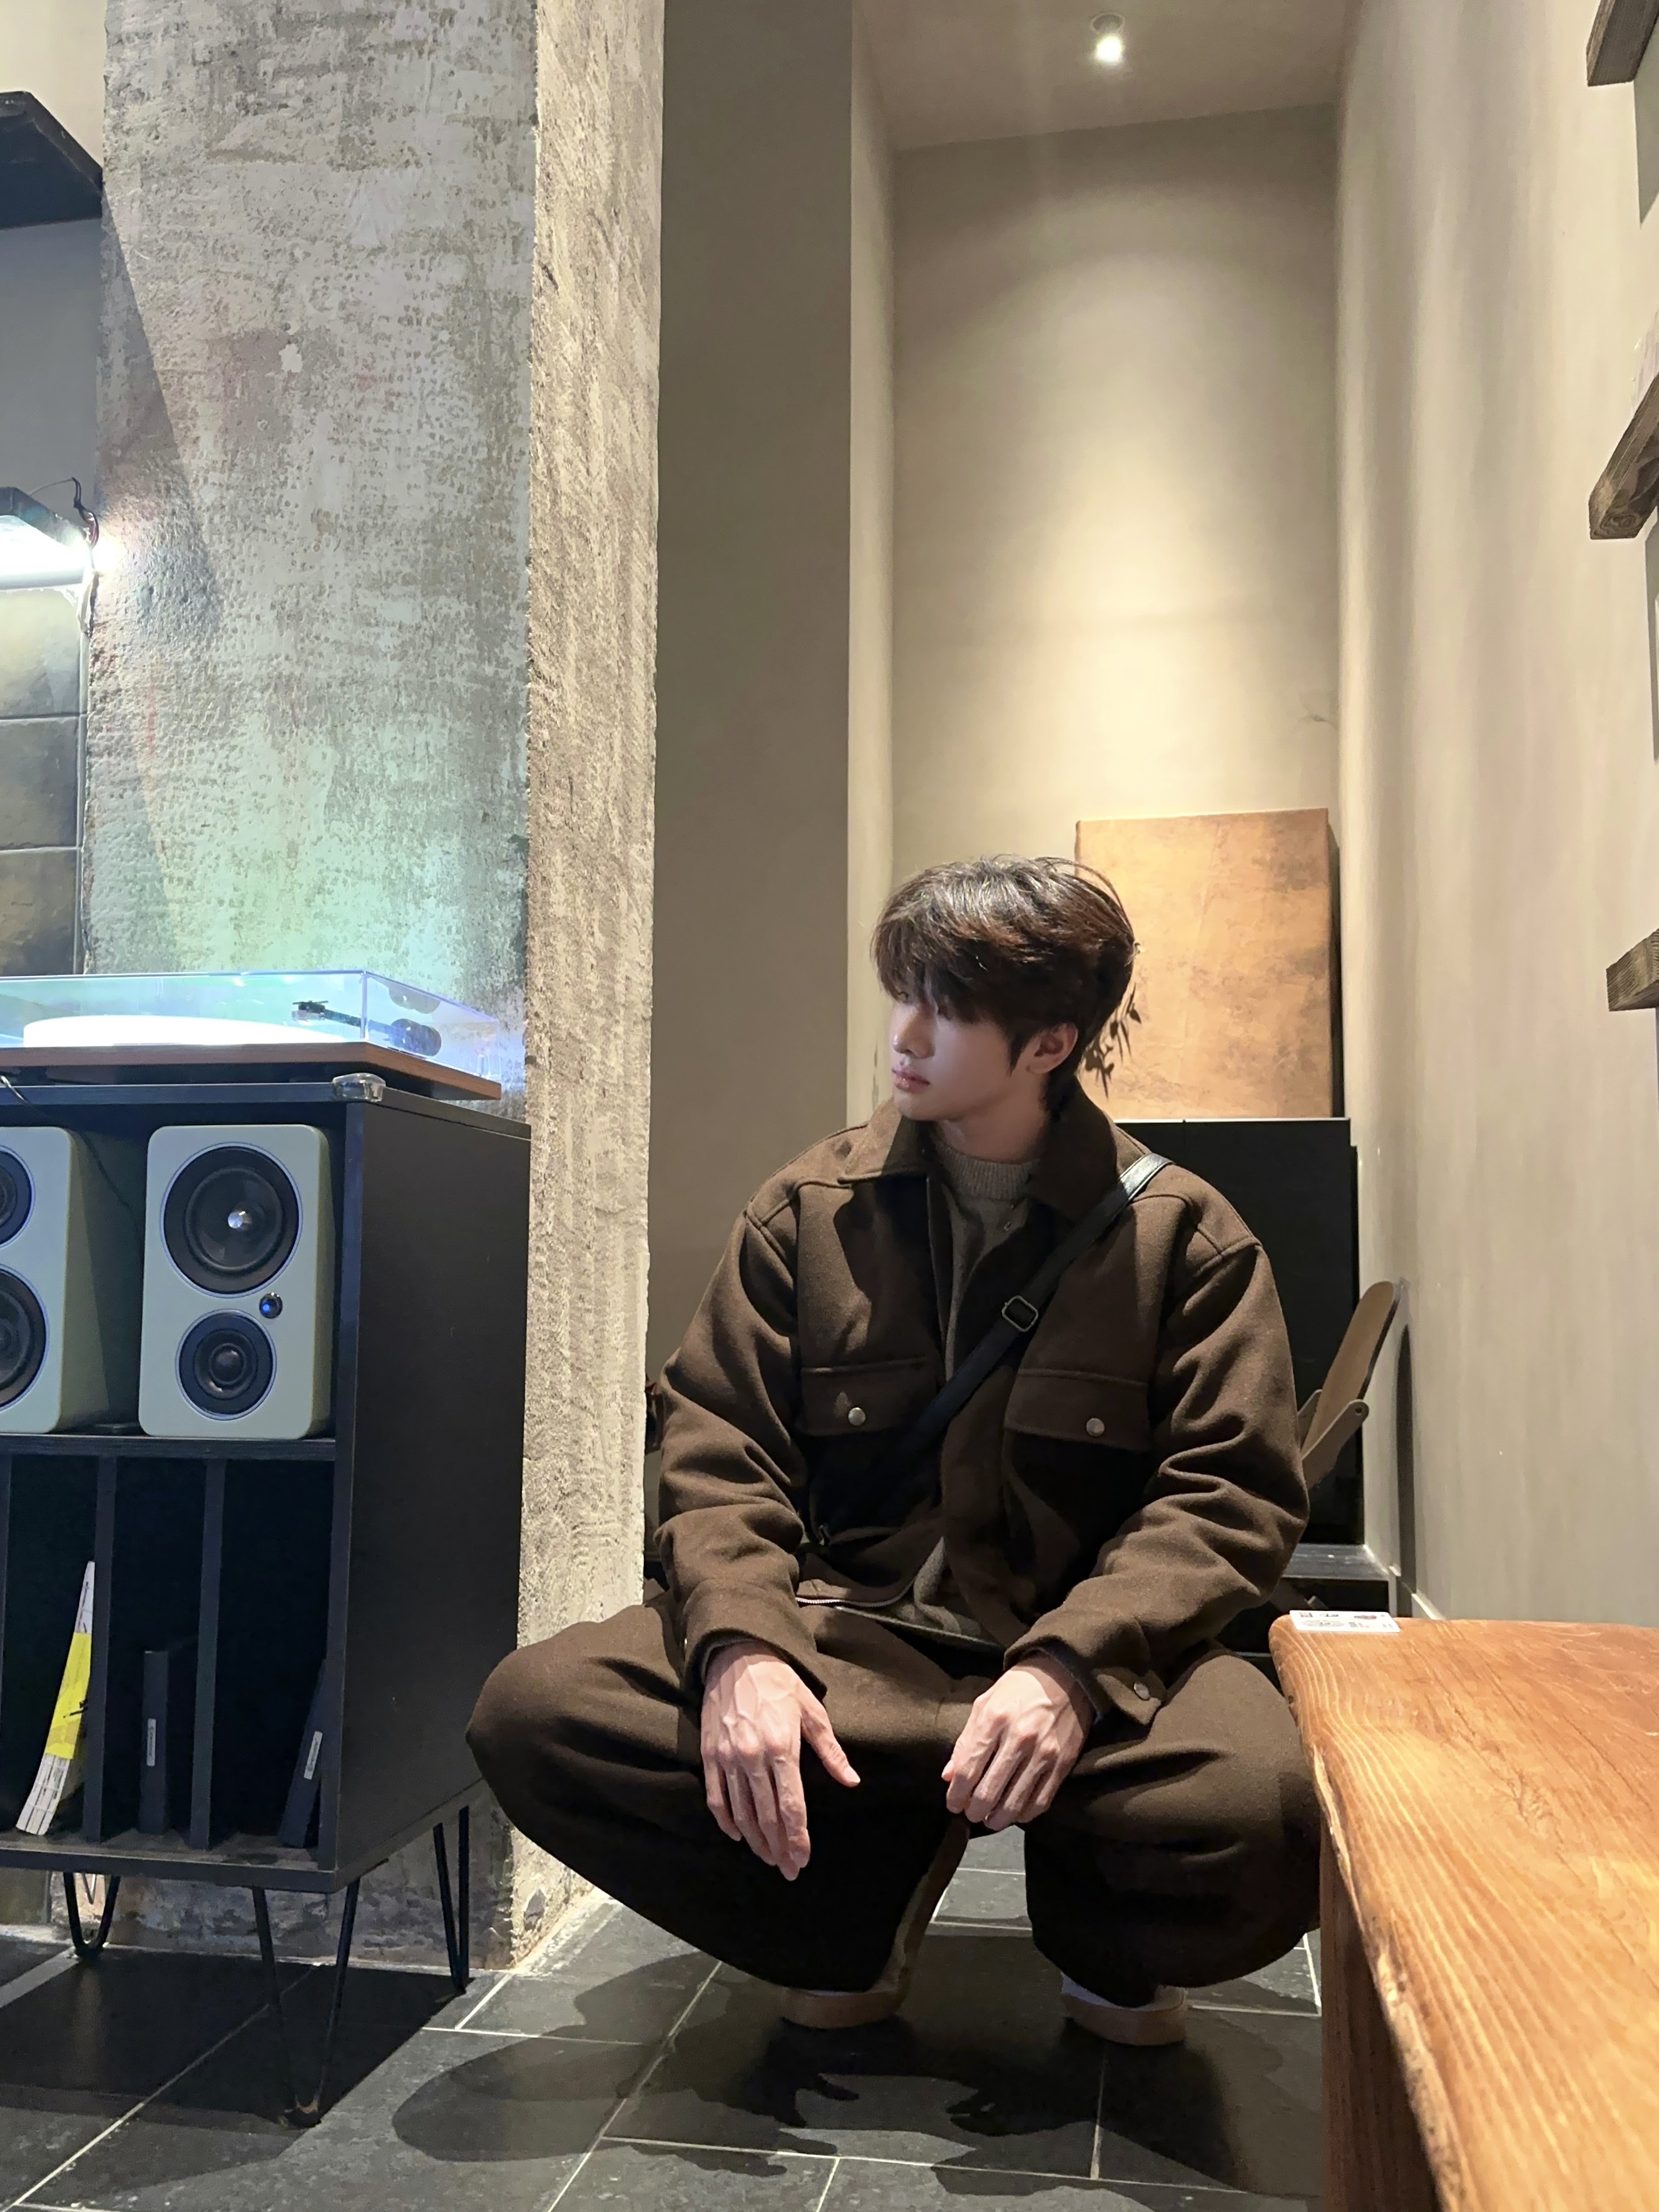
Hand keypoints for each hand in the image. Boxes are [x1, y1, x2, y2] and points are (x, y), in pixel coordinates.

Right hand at [701, 1639, 859, 1878]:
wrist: (738, 1657)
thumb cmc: (781, 1684)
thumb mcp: (813, 1712)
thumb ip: (831, 1752)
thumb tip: (851, 1781)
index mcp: (782, 1748)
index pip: (791, 1806)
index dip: (797, 1838)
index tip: (802, 1860)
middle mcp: (753, 1757)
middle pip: (767, 1816)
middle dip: (779, 1847)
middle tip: (788, 1870)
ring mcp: (728, 1757)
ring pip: (741, 1812)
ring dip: (755, 1840)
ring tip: (768, 1857)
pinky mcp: (710, 1754)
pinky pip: (716, 1797)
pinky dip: (726, 1821)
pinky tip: (737, 1835)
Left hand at [943, 1654, 1091, 1830]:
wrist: (1064, 1676)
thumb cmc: (1018, 1689)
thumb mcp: (984, 1703)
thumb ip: (966, 1740)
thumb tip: (949, 1776)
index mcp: (994, 1719)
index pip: (968, 1769)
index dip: (956, 1794)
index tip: (953, 1804)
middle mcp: (1019, 1738)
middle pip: (989, 1791)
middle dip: (974, 1810)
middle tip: (970, 1813)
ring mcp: (1043, 1753)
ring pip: (1014, 1803)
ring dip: (996, 1819)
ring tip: (988, 1819)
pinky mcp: (1062, 1765)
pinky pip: (1040, 1802)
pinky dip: (1023, 1815)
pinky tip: (1014, 1813)